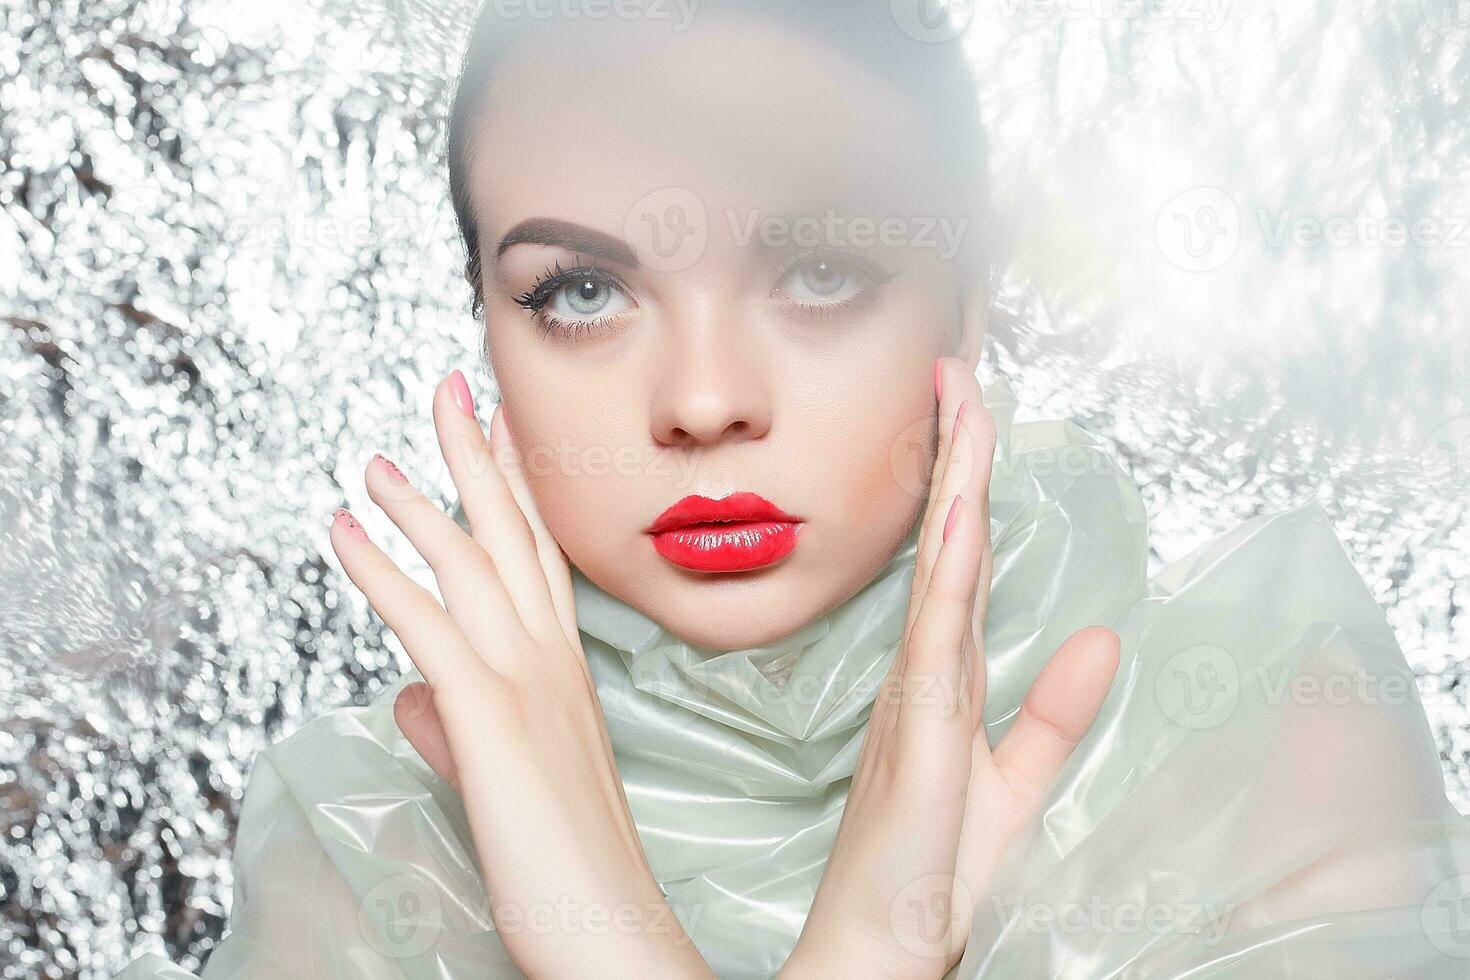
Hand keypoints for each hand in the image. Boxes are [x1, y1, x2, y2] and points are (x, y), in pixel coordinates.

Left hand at [330, 371, 711, 978]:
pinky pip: (427, 624)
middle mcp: (551, 660)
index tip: (496, 429)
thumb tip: (405, 696)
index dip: (516, 485)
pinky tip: (345, 529)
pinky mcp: (487, 717)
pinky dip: (381, 570)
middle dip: (477, 454)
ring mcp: (523, 682)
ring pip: (471, 563)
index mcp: (565, 670)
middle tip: (453, 386)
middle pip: (513, 534)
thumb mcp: (506, 777)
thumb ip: (454, 727)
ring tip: (377, 453)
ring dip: (420, 498)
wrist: (607, 927)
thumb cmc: (568, 862)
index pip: (540, 556)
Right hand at [784, 358, 1119, 977]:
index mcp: (947, 675)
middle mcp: (928, 667)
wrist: (885, 942)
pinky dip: (949, 564)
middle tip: (956, 368)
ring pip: (943, 565)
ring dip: (956, 481)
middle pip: (951, 541)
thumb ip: (1056, 714)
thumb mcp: (1021, 783)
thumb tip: (1102, 638)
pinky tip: (960, 510)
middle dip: (958, 450)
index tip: (972, 408)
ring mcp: (919, 690)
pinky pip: (939, 629)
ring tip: (962, 403)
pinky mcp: (922, 726)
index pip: (967, 559)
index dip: (973, 481)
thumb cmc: (934, 870)